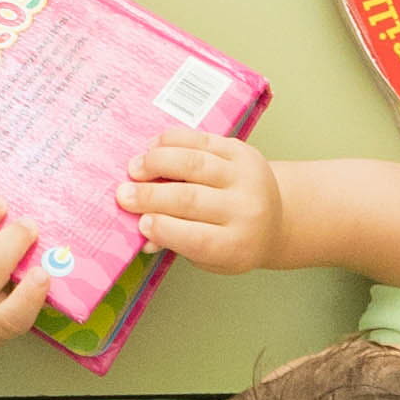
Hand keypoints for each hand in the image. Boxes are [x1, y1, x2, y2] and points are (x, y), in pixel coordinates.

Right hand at [115, 132, 285, 272]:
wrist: (276, 218)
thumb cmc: (233, 243)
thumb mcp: (210, 258)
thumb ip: (178, 245)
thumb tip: (144, 237)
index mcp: (237, 245)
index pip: (197, 238)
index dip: (164, 229)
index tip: (139, 222)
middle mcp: (246, 210)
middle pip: (191, 199)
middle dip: (151, 196)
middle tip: (123, 194)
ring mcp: (245, 177)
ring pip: (194, 164)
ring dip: (158, 163)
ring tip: (134, 168)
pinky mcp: (242, 151)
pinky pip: (202, 140)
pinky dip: (173, 141)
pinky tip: (153, 148)